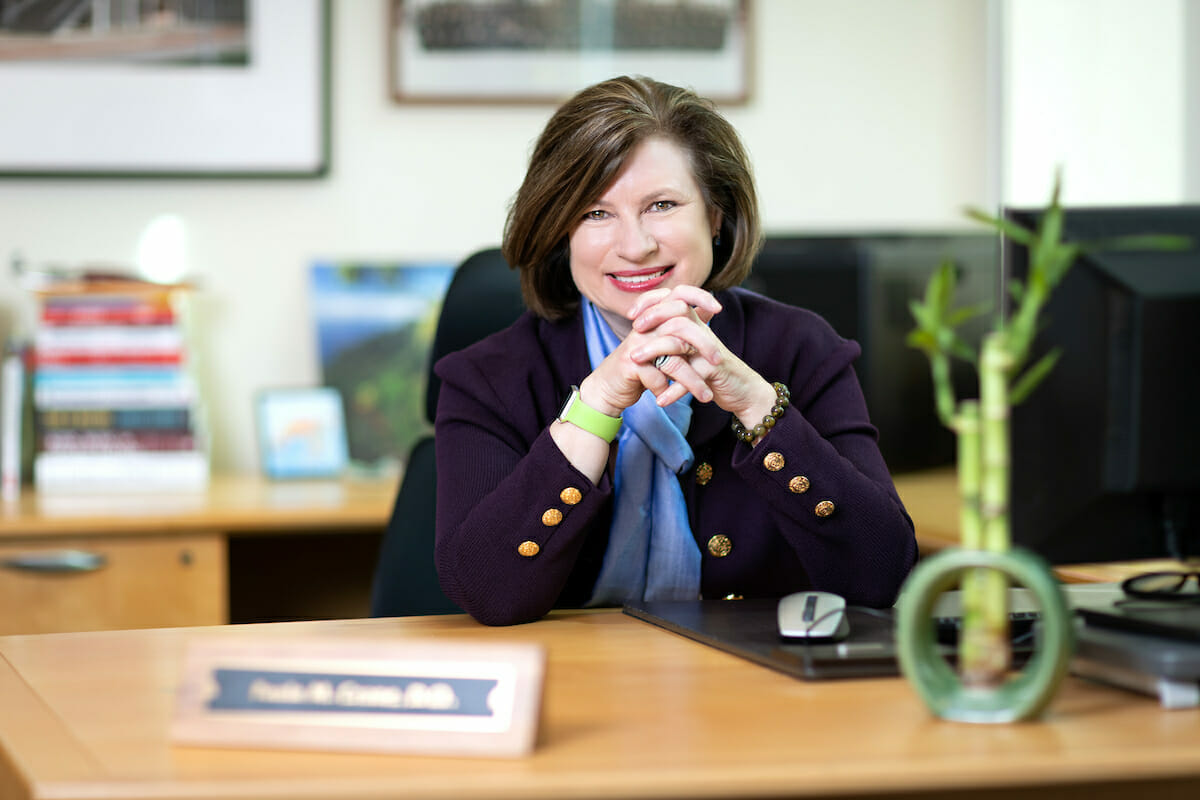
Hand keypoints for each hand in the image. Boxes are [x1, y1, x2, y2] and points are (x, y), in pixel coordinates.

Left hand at [626, 286, 777, 427]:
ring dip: (655, 351)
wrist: (741, 390)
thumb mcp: (689, 350)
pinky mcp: (714, 370)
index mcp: (695, 324)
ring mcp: (709, 350)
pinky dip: (673, 391)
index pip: (675, 297)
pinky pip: (690, 377)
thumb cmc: (709, 370)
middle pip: (678, 311)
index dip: (652, 301)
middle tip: (634, 332)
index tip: (631, 315)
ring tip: (635, 362)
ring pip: (680, 342)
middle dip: (653, 318)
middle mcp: (702, 332)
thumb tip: (640, 332)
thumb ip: (670, 338)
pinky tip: (660, 400)